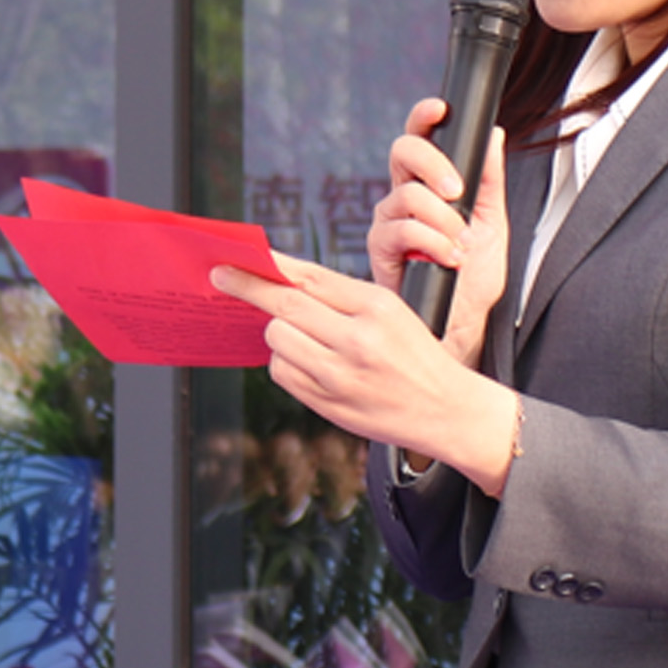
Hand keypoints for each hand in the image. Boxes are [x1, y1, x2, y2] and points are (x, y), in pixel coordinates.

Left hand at [211, 254, 520, 496]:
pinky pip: (282, 372)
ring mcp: (342, 376)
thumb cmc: (413, 354)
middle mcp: (359, 339)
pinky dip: (287, 363)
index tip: (236, 258)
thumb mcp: (390, 312)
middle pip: (285, 306)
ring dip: (279, 333)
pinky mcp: (329, 404)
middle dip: (248, 288)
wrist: (445, 409)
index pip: (310, 277)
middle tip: (221, 277)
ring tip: (305, 337)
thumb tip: (280, 281)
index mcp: (377, 306)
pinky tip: (310, 363)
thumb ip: (340, 298)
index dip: (268, 266)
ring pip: (278, 339)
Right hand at [362, 99, 509, 370]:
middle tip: (458, 191)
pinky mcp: (380, 251)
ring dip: (442, 219)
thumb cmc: (472, 278)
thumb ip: (490, 180)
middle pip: (402, 152)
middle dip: (434, 164)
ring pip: (406, 194)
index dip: (424, 116)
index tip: (441, 107)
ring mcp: (388, 222)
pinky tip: (449, 258)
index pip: (419, 138)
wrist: (462, 325)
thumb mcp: (492, 223)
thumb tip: (494, 135)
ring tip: (461, 245)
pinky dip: (431, 242)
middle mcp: (402, 198)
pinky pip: (401, 230)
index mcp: (427, 185)